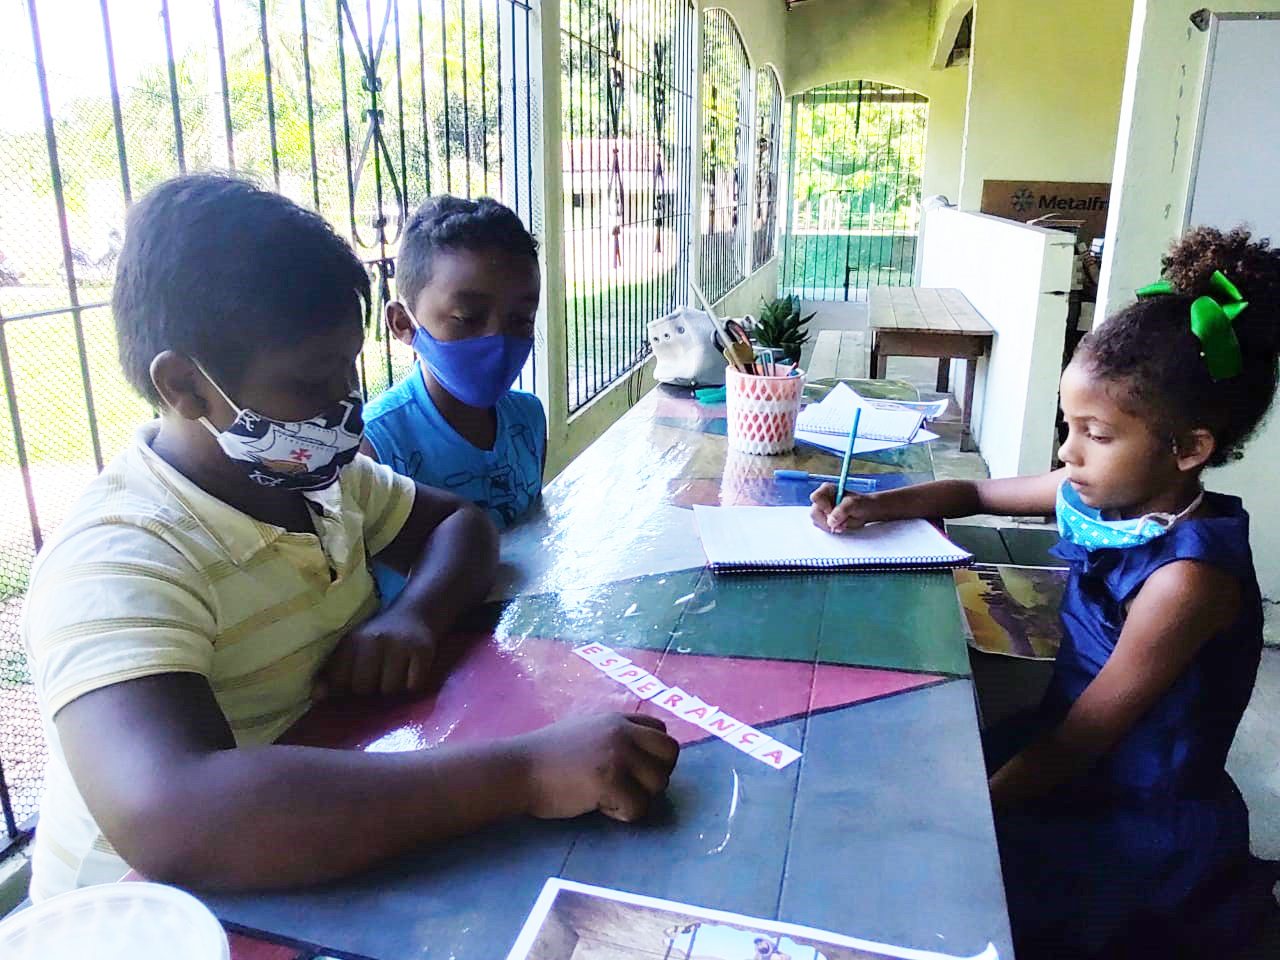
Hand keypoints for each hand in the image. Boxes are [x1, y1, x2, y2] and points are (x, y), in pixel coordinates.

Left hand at [315, 608, 437, 698]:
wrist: (415, 613)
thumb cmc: (378, 637)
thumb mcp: (352, 648)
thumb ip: (332, 672)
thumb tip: (316, 696)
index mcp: (352, 641)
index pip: (340, 682)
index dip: (345, 689)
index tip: (352, 683)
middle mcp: (374, 641)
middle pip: (364, 688)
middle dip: (370, 690)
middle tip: (376, 678)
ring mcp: (400, 645)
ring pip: (390, 689)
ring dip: (392, 688)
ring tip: (394, 674)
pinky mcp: (422, 650)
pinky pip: (413, 685)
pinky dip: (412, 684)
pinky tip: (410, 672)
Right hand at [519, 713, 679, 821]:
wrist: (518, 769)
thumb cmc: (546, 755)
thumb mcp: (586, 730)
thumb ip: (615, 736)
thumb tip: (640, 755)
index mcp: (618, 719)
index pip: (661, 731)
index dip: (653, 755)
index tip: (634, 770)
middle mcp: (623, 732)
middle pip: (670, 753)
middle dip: (658, 775)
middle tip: (632, 788)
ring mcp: (618, 756)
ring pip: (659, 783)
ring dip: (640, 797)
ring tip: (611, 798)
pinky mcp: (610, 782)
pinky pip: (639, 807)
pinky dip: (624, 814)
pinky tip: (600, 807)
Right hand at [809, 482, 873, 532]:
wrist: (867, 511)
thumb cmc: (861, 503)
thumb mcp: (854, 504)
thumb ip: (842, 510)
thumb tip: (831, 521)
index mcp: (827, 489)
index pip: (816, 497)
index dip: (823, 507)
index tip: (832, 512)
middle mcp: (822, 499)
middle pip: (814, 512)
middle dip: (827, 520)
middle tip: (840, 522)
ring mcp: (822, 511)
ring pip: (817, 522)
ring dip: (831, 526)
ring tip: (844, 523)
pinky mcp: (824, 520)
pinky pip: (823, 528)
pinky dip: (833, 529)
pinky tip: (842, 526)